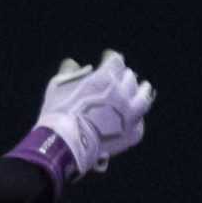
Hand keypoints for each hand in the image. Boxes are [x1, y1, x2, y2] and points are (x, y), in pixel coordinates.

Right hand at [34, 50, 154, 174]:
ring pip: (143, 98)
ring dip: (142, 91)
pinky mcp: (132, 134)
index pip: (115, 60)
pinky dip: (136, 118)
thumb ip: (71, 70)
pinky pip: (139, 123)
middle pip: (130, 77)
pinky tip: (133, 117)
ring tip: (143, 87)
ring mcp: (130, 115)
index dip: (110, 57)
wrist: (65, 144)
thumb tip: (81, 66)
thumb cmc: (58, 112)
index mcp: (106, 77)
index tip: (106, 58)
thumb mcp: (58, 84)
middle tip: (119, 77)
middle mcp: (123, 94)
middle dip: (123, 75)